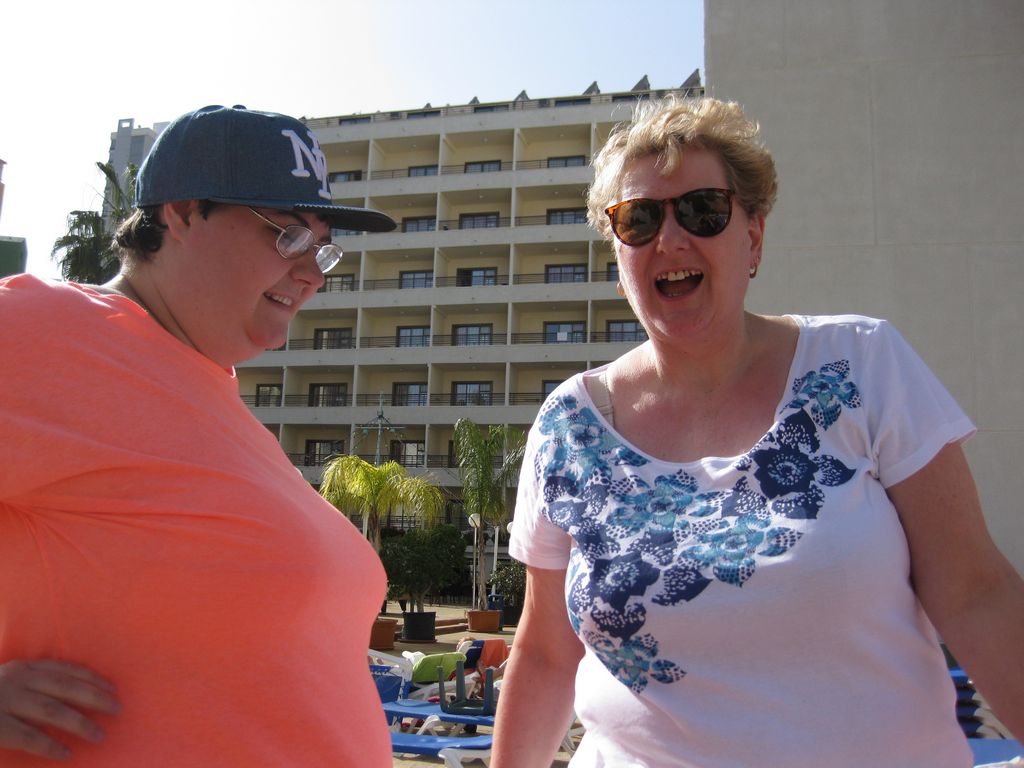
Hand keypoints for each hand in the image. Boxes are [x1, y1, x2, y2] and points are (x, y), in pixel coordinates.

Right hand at [0, 660, 119, 760]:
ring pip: (52, 711)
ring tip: (99, 735)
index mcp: (23, 669)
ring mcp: (5, 702)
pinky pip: (28, 737)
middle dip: (94, 698)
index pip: (65, 670)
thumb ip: (32, 686)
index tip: (112, 688)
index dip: (91, 678)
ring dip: (79, 723)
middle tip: (117, 709)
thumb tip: (71, 699)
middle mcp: (17, 680)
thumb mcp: (6, 682)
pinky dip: (50, 746)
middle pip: (65, 688)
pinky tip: (66, 753)